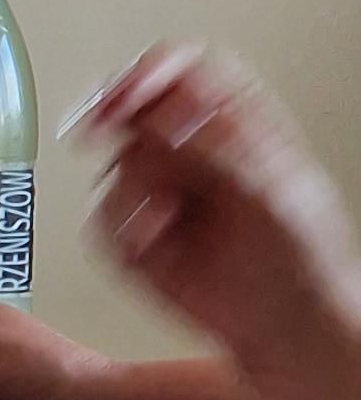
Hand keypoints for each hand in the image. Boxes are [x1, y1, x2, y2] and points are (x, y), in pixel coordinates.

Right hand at [79, 47, 360, 380]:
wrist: (283, 329)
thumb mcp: (275, 191)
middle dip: (110, 115)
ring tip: (169, 218)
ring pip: (111, 163)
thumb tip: (169, 117)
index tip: (130, 93)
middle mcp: (192, 150)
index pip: (185, 71)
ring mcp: (160, 188)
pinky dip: (120, 231)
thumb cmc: (301, 262)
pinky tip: (154, 243)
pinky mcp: (135, 232)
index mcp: (235, 124)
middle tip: (98, 126)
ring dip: (133, 191)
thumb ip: (221, 148)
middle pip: (133, 105)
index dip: (151, 72)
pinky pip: (100, 217)